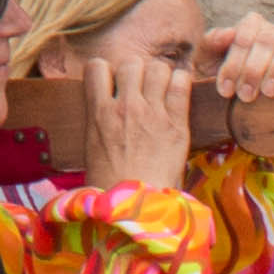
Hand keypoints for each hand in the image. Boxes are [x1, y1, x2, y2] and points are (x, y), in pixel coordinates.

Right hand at [83, 47, 199, 201]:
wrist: (137, 210)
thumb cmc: (111, 187)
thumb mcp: (92, 150)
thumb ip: (99, 124)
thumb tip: (102, 111)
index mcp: (99, 113)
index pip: (96, 67)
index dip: (106, 72)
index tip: (113, 85)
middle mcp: (125, 107)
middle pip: (131, 63)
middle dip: (136, 72)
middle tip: (141, 89)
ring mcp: (152, 113)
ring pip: (158, 67)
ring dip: (159, 76)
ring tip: (161, 91)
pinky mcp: (177, 123)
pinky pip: (181, 83)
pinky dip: (181, 82)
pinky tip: (178, 94)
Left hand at [205, 12, 273, 131]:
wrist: (248, 99)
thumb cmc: (228, 76)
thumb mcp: (209, 61)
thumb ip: (211, 43)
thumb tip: (227, 32)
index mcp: (253, 25)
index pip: (244, 35)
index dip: (233, 63)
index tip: (225, 90)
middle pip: (267, 41)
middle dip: (253, 70)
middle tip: (244, 96)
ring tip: (268, 92)